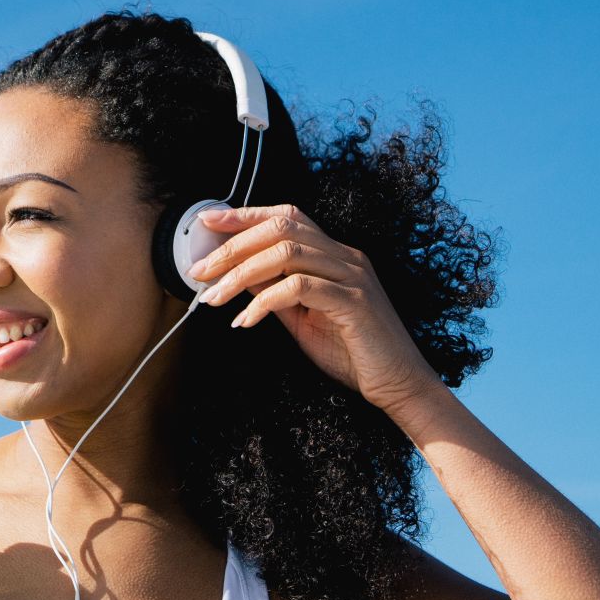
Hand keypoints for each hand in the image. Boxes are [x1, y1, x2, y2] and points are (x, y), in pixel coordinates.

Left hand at [187, 203, 433, 411]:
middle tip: (199, 269)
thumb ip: (277, 292)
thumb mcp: (304, 318)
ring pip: (286, 253)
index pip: (287, 217)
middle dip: (233, 245)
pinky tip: (246, 320)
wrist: (400, 385)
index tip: (209, 220)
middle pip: (281, 228)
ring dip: (241, 273)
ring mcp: (352, 276)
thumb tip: (239, 274)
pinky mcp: (353, 302)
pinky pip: (299, 288)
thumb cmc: (354, 354)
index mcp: (335, 255)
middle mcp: (345, 257)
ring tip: (213, 297)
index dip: (246, 214)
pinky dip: (264, 302)